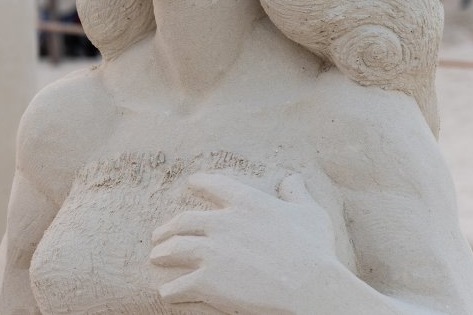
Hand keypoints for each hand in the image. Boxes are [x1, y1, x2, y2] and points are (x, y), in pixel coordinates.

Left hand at [150, 173, 340, 313]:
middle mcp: (222, 223)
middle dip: (169, 227)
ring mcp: (211, 252)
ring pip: (175, 249)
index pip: (215, 186)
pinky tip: (166, 293)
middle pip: (184, 221)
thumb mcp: (310, 214)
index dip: (200, 183)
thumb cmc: (315, 252)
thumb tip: (292, 179)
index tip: (191, 184)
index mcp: (246, 203)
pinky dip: (171, 290)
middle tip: (160, 234)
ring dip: (163, 254)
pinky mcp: (207, 282)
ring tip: (157, 257)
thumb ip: (296, 194)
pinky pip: (180, 286)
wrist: (310, 289)